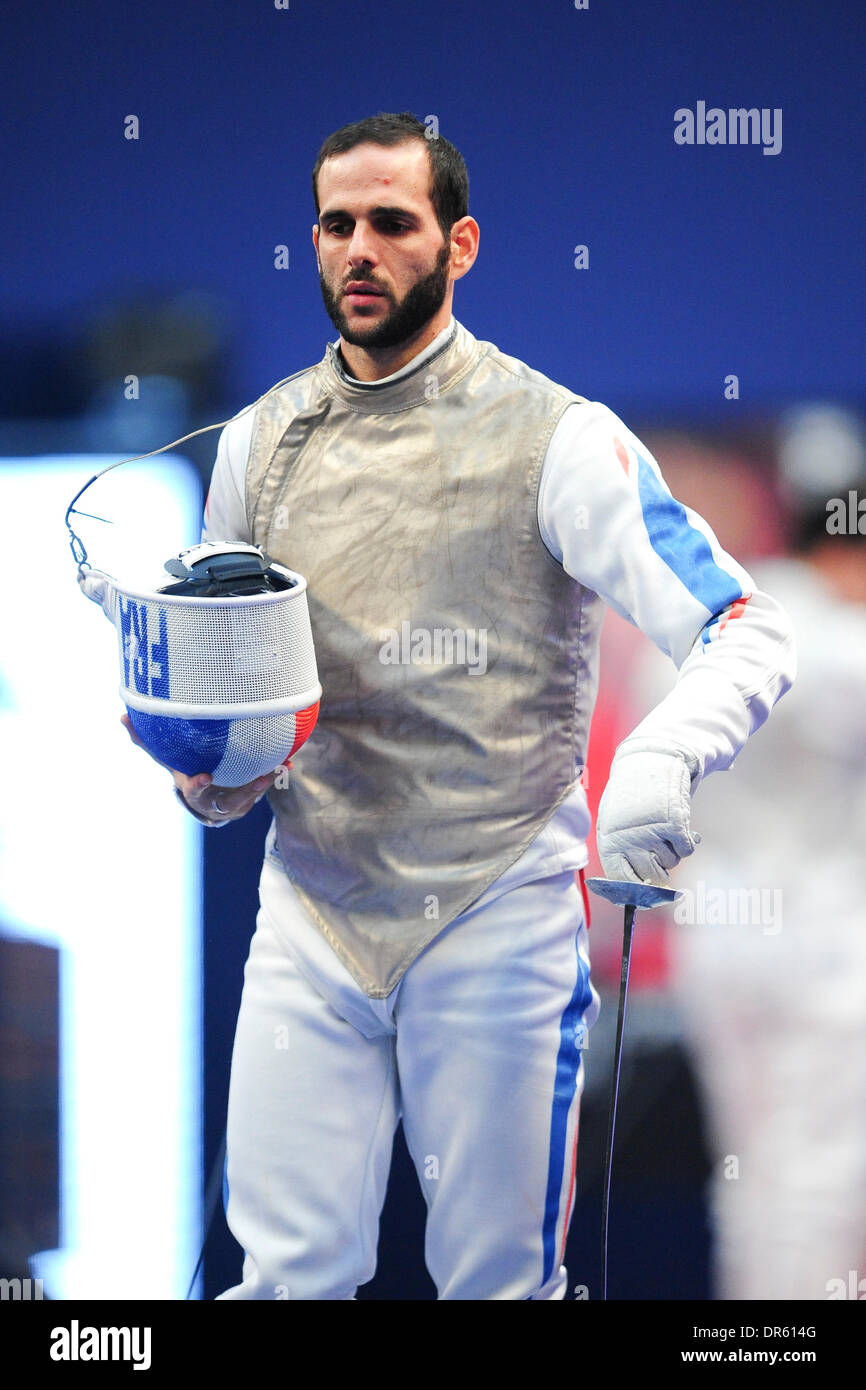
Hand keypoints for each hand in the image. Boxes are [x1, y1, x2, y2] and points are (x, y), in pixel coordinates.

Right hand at [121, 714, 283, 824]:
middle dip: (244, 793)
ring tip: (276, 770)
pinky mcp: (250, 800)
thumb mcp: (167, 758)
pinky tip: (286, 764)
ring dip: (264, 786)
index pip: (194, 792)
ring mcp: (234, 805)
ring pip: (251, 800)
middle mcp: (215, 803)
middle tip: (258, 779)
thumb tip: (123, 717)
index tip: (203, 776)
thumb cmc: (184, 770)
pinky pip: (262, 790)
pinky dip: (274, 777)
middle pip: (229, 803)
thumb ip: (147, 741)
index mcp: (193, 792)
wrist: (203, 798)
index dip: (198, 786)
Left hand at [596, 744, 699, 885]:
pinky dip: (687, 843)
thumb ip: (621, 851)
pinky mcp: (674, 825)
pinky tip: (680, 828)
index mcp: (609, 840)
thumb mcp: (614, 821)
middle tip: (661, 859)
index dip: (636, 892)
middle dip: (659, 873)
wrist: (651, 761)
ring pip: (671, 863)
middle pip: (651, 878)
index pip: (622, 881)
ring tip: (664, 830)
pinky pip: (686, 851)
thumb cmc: (631, 795)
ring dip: (672, 852)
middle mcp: (628, 839)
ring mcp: (652, 833)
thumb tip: (631, 888)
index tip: (646, 895)